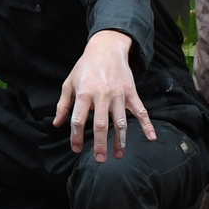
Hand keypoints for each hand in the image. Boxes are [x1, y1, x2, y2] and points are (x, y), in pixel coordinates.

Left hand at [53, 29, 154, 161]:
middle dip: (100, 144)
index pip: (79, 120)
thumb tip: (57, 124)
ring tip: (118, 155)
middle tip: (100, 159)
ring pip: (120, 122)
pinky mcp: (131, 93)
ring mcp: (119, 95)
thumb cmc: (85, 67)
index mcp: (84, 93)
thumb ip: (63, 105)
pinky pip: (140, 111)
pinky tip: (151, 138)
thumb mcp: (69, 83)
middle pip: (101, 124)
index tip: (76, 149)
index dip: (76, 136)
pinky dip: (147, 124)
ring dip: (120, 140)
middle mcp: (102, 95)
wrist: (107, 48)